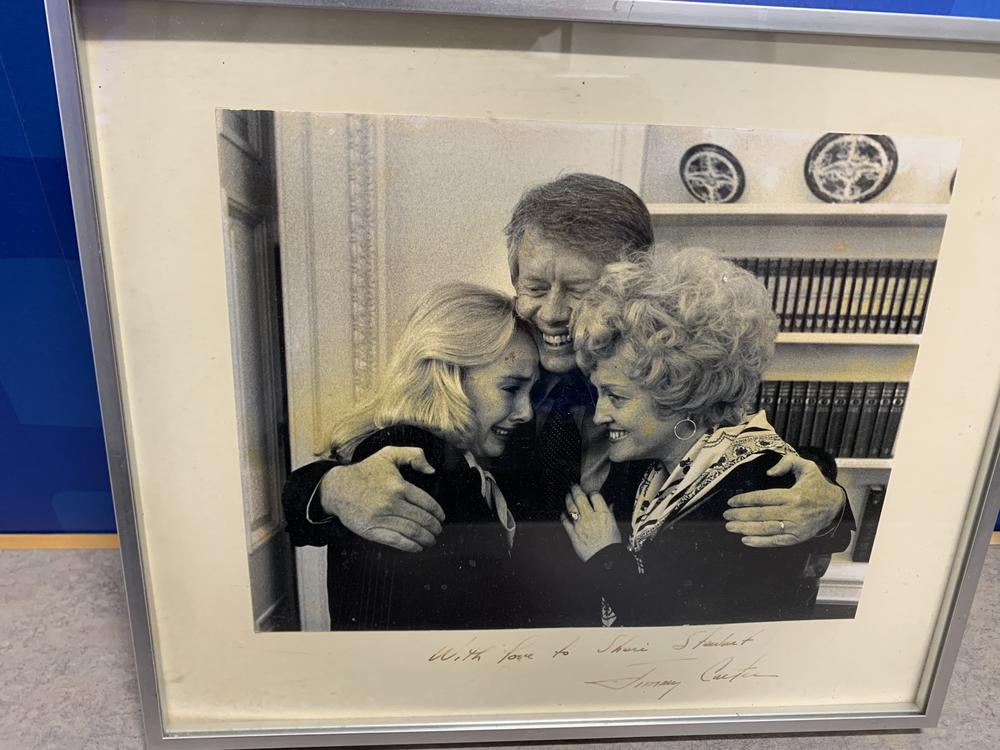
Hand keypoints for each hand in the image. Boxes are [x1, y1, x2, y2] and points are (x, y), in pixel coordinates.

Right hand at [320, 447, 444, 552]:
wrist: (337, 488)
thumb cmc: (365, 471)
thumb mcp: (389, 454)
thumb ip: (413, 455)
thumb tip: (431, 470)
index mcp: (398, 485)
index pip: (426, 502)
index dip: (437, 512)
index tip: (441, 518)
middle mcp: (391, 502)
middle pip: (421, 519)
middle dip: (434, 527)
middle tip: (438, 530)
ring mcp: (381, 518)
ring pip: (412, 531)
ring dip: (426, 538)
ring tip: (431, 540)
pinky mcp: (371, 530)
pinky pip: (396, 541)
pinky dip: (411, 546)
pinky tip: (417, 547)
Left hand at [560, 484, 620, 561]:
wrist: (605, 559)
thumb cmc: (611, 544)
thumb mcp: (614, 526)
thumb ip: (609, 514)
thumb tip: (609, 505)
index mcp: (603, 514)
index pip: (595, 496)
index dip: (592, 492)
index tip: (590, 493)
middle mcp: (591, 517)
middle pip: (580, 497)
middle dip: (575, 489)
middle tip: (573, 486)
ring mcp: (580, 524)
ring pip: (571, 506)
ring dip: (568, 499)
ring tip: (567, 495)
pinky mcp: (573, 533)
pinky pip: (565, 521)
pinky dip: (563, 515)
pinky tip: (564, 513)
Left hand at [722, 454, 845, 547]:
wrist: (835, 506)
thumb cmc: (816, 485)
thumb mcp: (806, 467)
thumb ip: (787, 463)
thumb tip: (769, 472)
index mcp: (794, 495)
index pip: (764, 498)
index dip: (745, 500)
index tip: (731, 501)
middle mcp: (794, 512)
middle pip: (761, 515)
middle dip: (740, 515)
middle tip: (726, 515)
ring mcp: (796, 527)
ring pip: (766, 529)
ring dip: (745, 529)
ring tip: (730, 527)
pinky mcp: (798, 538)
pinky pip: (776, 541)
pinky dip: (760, 542)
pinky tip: (746, 540)